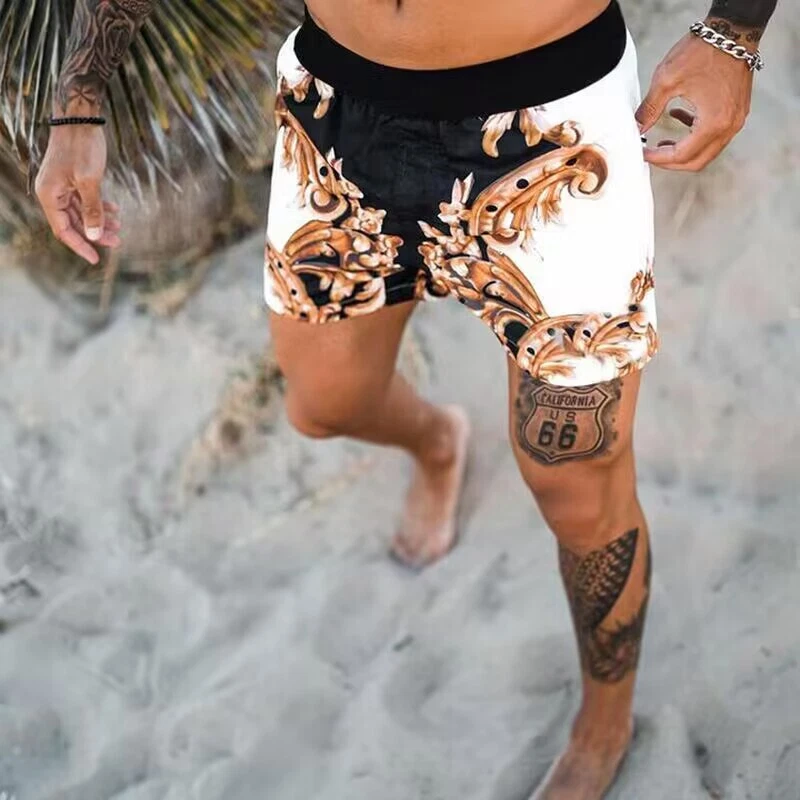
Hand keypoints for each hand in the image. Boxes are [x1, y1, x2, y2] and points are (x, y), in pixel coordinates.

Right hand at [35, 124, 120, 263]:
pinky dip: (99, 207)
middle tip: (118, 242)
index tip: (96, 259)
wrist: (80, 118)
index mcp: (49, 196)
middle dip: (95, 233)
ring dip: (99, 221)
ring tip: (119, 227)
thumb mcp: (90, 181)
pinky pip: (84, 200)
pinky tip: (115, 211)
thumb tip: (94, 236)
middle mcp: (52, 193)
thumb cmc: (82, 147)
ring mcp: (62, 186)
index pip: (64, 231)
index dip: (80, 246)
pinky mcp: (72, 179)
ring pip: (81, 212)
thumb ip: (93, 210)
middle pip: (74, 223)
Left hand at [635, 32, 753, 170]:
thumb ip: (650, 109)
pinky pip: (714, 134)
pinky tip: (678, 116)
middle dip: (671, 162)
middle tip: (651, 154)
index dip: (658, 158)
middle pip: (697, 161)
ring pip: (706, 150)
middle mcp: (729, 126)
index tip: (642, 152)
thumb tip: (635, 129)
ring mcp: (736, 119)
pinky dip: (695, 134)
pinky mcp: (737, 111)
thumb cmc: (703, 51)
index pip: (682, 155)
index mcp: (713, 123)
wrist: (733, 29)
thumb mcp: (666, 80)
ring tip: (662, 141)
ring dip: (683, 149)